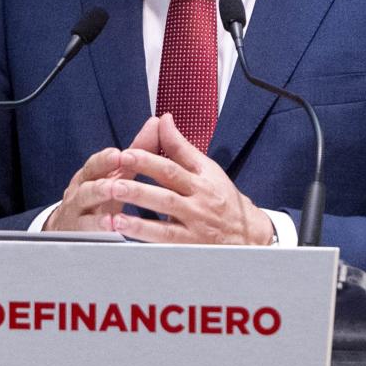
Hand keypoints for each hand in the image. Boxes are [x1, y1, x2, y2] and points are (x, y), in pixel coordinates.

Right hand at [41, 115, 159, 231]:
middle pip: (87, 184)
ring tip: (111, 198)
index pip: (96, 164)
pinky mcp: (78, 232)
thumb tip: (157, 123)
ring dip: (98, 201)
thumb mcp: (117, 173)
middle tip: (116, 182)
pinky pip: (85, 229)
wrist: (71, 225)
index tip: (118, 155)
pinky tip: (110, 226)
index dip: (105, 160)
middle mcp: (81, 191)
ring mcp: (77, 212)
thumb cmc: (100, 196)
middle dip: (102, 182)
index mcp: (92, 175)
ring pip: (84, 204)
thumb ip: (137, 150)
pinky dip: (96, 228)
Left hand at [102, 113, 274, 245]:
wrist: (251, 236)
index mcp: (200, 180)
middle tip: (114, 177)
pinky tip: (124, 230)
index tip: (126, 153)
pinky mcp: (191, 246)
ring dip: (138, 212)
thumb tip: (164, 119)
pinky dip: (143, 235)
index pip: (173, 166)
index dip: (149, 159)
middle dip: (140, 183)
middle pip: (168, 189)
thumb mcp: (208, 170)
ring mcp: (195, 225)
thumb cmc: (224, 199)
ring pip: (165, 217)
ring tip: (114, 205)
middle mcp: (198, 201)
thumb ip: (181, 147)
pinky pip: (165, 240)